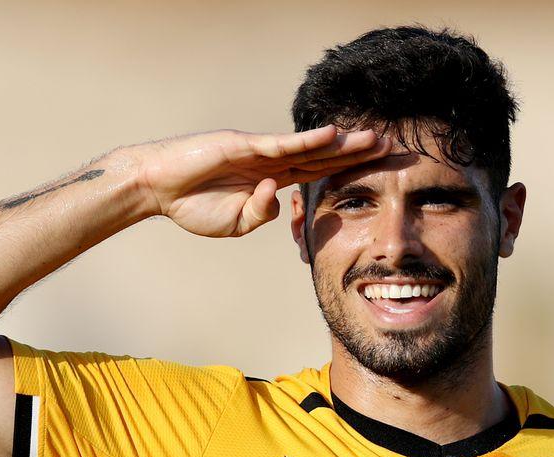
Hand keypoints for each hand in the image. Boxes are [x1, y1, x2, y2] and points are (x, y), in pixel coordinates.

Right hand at [135, 125, 389, 237]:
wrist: (158, 188)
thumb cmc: (193, 205)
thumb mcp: (235, 223)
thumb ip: (260, 215)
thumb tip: (278, 198)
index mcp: (272, 181)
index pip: (318, 176)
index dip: (349, 173)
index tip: (379, 173)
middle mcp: (272, 163)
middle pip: (324, 158)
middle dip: (359, 155)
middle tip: (395, 149)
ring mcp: (260, 152)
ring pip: (310, 148)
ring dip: (343, 144)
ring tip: (375, 139)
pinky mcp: (244, 145)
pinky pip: (282, 144)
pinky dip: (307, 140)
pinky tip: (332, 136)